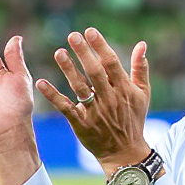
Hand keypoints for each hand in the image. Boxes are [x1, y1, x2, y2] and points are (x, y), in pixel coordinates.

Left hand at [39, 27, 151, 177]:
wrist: (125, 153)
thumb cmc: (133, 119)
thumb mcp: (143, 94)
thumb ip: (141, 68)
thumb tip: (141, 44)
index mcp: (124, 89)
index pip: (112, 63)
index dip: (100, 46)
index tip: (90, 31)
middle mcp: (109, 98)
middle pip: (95, 72)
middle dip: (84, 53)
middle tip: (73, 35)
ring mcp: (95, 112)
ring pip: (80, 88)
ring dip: (69, 70)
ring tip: (59, 53)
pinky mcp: (82, 124)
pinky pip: (66, 108)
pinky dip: (53, 96)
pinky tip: (41, 83)